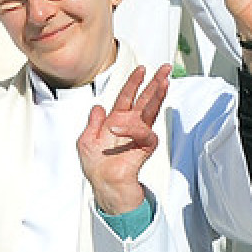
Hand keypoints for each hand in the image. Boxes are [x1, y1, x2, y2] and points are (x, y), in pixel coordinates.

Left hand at [77, 65, 171, 214]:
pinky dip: (131, 129)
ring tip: (165, 82)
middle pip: (146, 99)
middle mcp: (131, 124)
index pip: (128, 96)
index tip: (142, 69)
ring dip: (158, 95)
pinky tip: (118, 128)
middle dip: (156, 83)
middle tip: (166, 69)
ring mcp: (139, 134)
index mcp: (117, 120)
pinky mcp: (145, 146)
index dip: (134, 82)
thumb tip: (98, 107)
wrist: (103, 182)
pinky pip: (143, 133)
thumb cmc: (96, 165)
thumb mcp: (86, 139)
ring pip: (152, 110)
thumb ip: (93, 122)